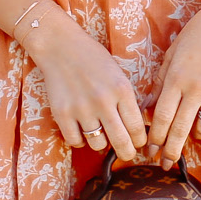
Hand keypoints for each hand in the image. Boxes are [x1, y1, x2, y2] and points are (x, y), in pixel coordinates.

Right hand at [26, 13, 148, 162]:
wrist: (60, 46)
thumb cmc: (93, 59)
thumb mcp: (118, 75)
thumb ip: (127, 100)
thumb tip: (136, 129)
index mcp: (122, 90)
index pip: (137, 128)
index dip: (140, 141)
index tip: (138, 143)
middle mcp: (103, 101)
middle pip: (121, 142)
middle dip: (127, 153)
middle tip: (126, 153)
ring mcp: (81, 108)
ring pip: (98, 145)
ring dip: (100, 142)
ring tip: (99, 132)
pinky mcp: (62, 113)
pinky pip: (75, 141)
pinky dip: (79, 139)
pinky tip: (81, 128)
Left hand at [148, 5, 200, 167]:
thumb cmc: (196, 35)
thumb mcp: (172, 55)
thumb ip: (162, 82)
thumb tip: (149, 108)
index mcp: (175, 79)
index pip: (161, 117)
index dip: (154, 138)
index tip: (150, 150)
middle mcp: (194, 89)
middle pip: (179, 129)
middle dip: (170, 150)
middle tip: (164, 164)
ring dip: (194, 139)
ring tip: (189, 141)